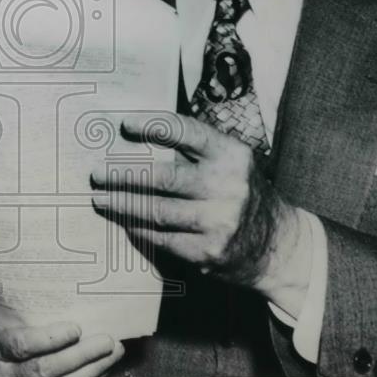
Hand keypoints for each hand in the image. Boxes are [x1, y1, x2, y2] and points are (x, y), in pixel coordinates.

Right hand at [0, 322, 124, 376]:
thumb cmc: (7, 344)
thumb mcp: (7, 328)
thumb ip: (30, 321)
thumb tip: (73, 311)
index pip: (21, 345)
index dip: (49, 338)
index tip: (76, 329)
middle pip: (44, 369)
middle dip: (79, 355)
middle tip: (106, 341)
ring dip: (94, 368)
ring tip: (114, 351)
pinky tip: (106, 366)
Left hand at [90, 114, 310, 315]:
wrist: (280, 247)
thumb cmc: (243, 194)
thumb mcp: (232, 163)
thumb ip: (196, 151)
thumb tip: (136, 139)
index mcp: (232, 155)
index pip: (185, 131)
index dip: (151, 125)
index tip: (123, 124)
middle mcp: (227, 186)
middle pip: (163, 177)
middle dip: (123, 174)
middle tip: (95, 172)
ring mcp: (218, 222)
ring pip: (156, 212)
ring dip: (122, 204)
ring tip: (100, 199)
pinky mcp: (208, 252)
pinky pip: (162, 239)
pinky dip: (139, 229)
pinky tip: (125, 221)